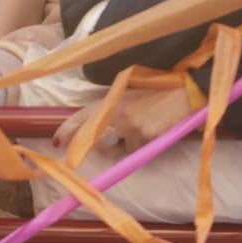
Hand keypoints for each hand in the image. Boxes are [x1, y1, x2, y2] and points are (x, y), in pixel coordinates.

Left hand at [54, 89, 192, 153]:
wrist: (184, 92)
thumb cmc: (156, 91)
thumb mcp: (128, 94)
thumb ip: (112, 108)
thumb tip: (96, 127)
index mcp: (111, 101)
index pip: (82, 117)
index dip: (68, 130)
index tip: (57, 142)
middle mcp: (118, 114)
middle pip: (97, 140)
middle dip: (99, 146)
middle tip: (105, 144)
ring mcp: (132, 128)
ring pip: (119, 150)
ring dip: (124, 147)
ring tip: (142, 131)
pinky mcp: (146, 139)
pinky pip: (137, 151)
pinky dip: (142, 147)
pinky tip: (154, 133)